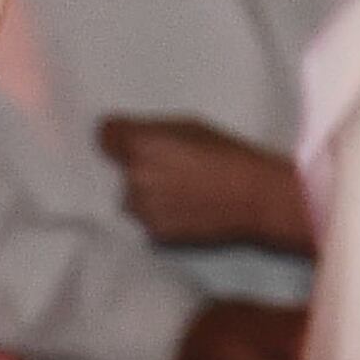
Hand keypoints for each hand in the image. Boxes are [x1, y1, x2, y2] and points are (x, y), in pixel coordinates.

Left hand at [96, 116, 310, 254]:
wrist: (254, 197)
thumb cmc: (228, 155)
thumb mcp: (191, 127)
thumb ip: (153, 130)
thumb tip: (126, 133)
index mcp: (141, 144)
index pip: (105, 135)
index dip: (116, 137)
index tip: (124, 139)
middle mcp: (133, 177)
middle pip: (118, 170)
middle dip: (136, 167)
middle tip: (170, 166)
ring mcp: (140, 208)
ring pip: (130, 197)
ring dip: (146, 193)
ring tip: (182, 189)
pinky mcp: (151, 232)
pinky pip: (146, 218)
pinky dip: (159, 213)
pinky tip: (186, 206)